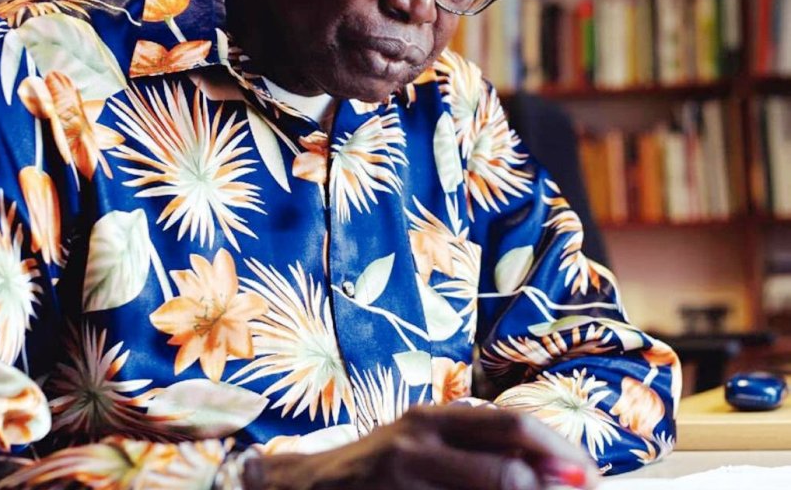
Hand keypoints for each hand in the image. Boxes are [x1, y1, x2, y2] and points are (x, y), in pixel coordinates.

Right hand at [242, 405, 598, 489]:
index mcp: (436, 416)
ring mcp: (405, 475)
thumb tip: (556, 470)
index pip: (514, 427)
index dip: (560, 452)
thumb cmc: (380, 467)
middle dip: (555, 486)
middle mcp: (421, 440)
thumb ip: (481, 451)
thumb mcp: (427, 443)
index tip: (590, 477)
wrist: (309, 488)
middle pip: (509, 468)